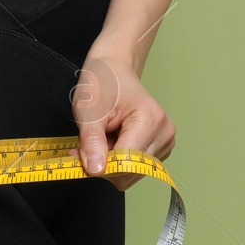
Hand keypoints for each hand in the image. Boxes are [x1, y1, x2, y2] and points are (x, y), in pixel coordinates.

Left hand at [70, 46, 175, 190]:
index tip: (77, 153)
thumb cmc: (103, 83)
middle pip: (129, 171)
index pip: (125, 162)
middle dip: (104, 163)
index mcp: (151, 120)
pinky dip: (118, 161)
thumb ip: (91, 142)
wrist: (114, 70)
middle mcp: (165, 133)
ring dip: (110, 162)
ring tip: (104, 138)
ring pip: (131, 174)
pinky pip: (134, 169)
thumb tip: (96, 170)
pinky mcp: (161, 148)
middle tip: (89, 141)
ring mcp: (166, 141)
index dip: (99, 163)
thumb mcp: (88, 110)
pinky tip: (113, 141)